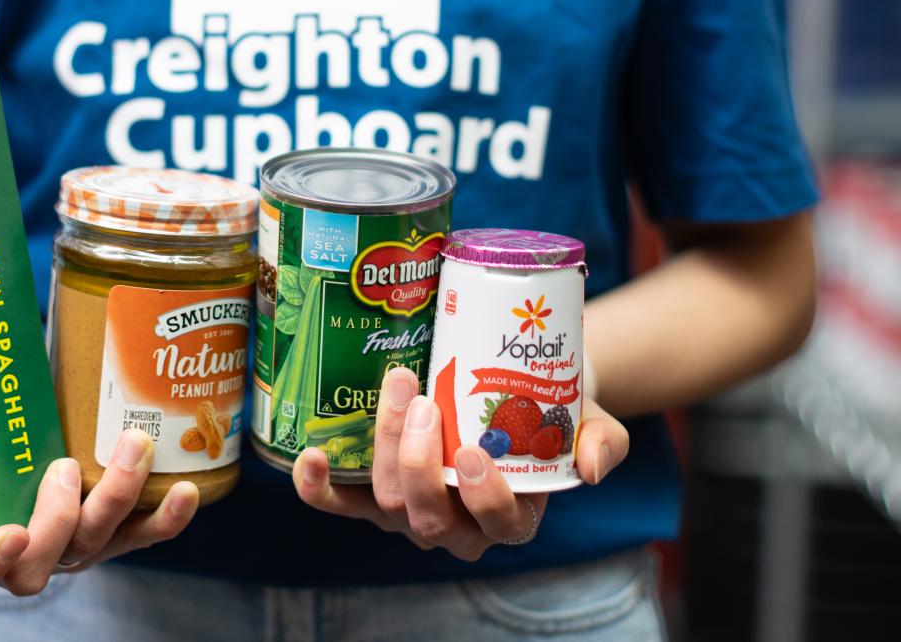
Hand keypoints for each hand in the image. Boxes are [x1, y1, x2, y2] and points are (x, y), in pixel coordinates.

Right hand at [0, 429, 198, 596]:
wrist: (38, 439)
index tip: (9, 533)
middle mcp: (23, 553)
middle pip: (36, 566)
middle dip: (57, 521)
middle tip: (66, 467)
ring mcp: (73, 546)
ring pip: (96, 542)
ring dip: (118, 494)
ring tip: (134, 445)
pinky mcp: (117, 534)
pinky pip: (145, 534)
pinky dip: (168, 515)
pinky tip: (186, 488)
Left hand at [292, 368, 627, 560]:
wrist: (511, 388)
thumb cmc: (551, 411)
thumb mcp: (591, 420)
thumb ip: (602, 441)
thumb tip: (591, 464)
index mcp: (511, 517)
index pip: (499, 524)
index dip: (483, 496)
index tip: (473, 451)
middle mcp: (457, 526)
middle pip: (429, 514)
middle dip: (419, 462)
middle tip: (423, 401)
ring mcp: (409, 512)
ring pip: (387, 500)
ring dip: (384, 445)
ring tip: (396, 385)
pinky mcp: (373, 492)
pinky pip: (341, 502)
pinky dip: (320, 486)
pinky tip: (310, 455)